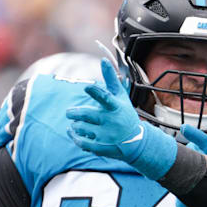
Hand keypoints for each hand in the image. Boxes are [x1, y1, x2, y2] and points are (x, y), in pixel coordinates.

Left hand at [66, 59, 176, 179]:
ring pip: (80, 127)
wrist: (136, 141)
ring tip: (77, 123)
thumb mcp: (120, 96)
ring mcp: (107, 135)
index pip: (105, 98)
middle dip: (73, 113)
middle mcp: (111, 120)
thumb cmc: (124, 113)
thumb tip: (103, 59)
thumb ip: (110, 79)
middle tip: (70, 112)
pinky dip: (74, 136)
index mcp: (115, 106)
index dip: (95, 93)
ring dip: (75, 125)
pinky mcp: (102, 147)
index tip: (87, 87)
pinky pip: (81, 142)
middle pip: (85, 114)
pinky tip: (72, 132)